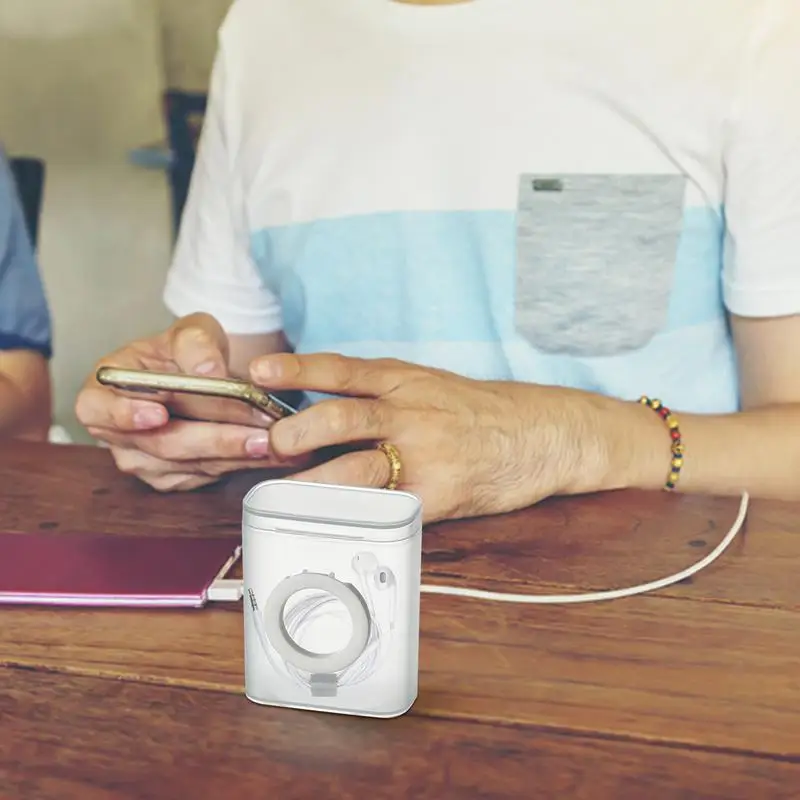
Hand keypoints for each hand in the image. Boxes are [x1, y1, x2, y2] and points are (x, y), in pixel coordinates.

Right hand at [75, 313, 301, 490]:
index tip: (158, 415)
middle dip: (214, 439)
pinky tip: (268, 453)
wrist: (203, 375)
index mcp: (103, 392)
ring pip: (190, 465)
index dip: (125, 415)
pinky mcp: (173, 477)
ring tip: (271, 442)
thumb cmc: (186, 352)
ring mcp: (144, 460)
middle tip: (255, 434)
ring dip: (233, 455)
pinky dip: (239, 464)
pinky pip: (206, 476)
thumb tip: (207, 370)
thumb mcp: (190, 331)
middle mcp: (117, 433)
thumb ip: (195, 343)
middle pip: (162, 443)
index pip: (97, 410)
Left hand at [249, 353, 594, 522]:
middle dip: (297, 434)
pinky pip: (387, 508)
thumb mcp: (426, 383)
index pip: (340, 369)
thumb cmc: (475, 409)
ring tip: (284, 492)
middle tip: (271, 446)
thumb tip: (317, 409)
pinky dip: (354, 515)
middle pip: (340, 418)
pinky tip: (331, 521)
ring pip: (356, 467)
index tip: (258, 370)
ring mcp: (424, 454)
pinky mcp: (438, 494)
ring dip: (313, 482)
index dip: (296, 369)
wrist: (538, 432)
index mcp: (402, 380)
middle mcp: (409, 412)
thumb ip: (376, 393)